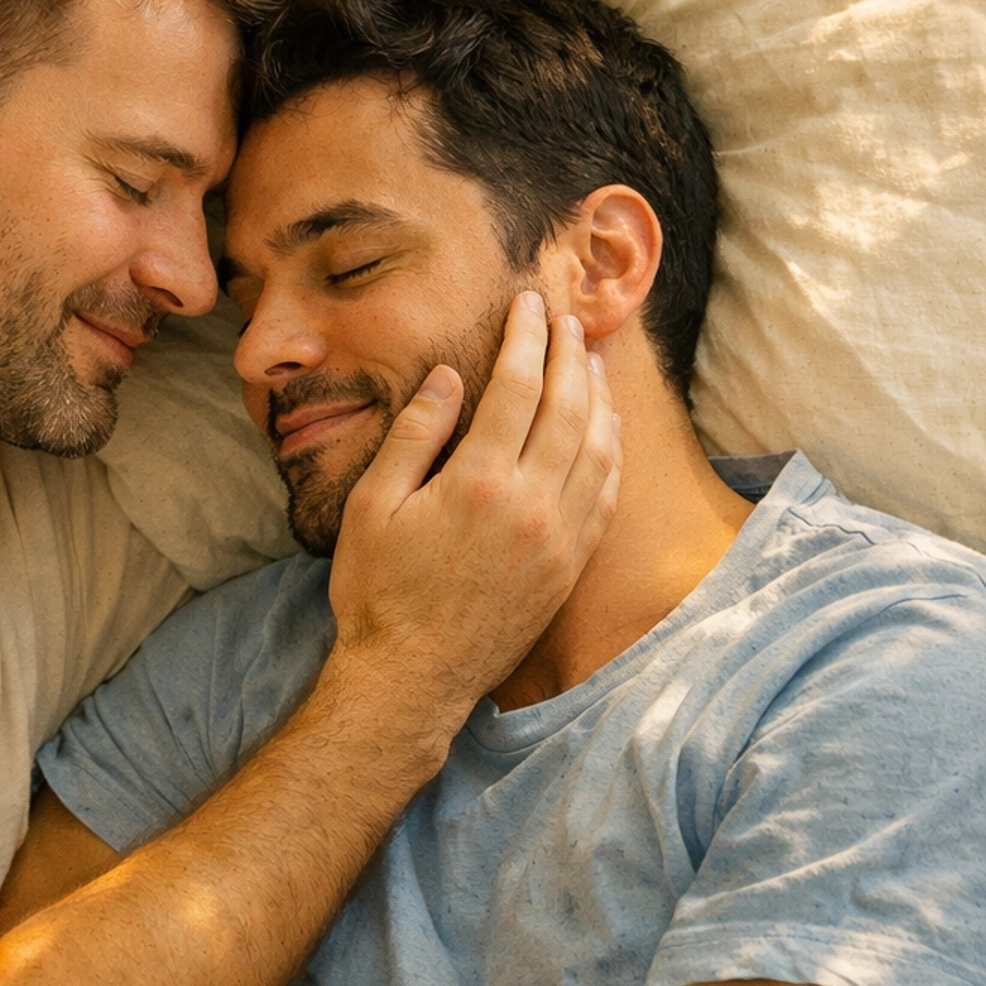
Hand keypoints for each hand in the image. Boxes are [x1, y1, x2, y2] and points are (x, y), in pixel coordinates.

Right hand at [327, 293, 617, 734]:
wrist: (413, 679)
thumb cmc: (378, 594)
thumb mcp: (374, 507)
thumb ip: (414, 436)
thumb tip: (449, 377)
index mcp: (480, 482)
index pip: (518, 386)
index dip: (526, 338)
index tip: (528, 305)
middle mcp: (533, 505)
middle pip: (568, 407)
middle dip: (570, 354)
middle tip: (569, 319)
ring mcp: (560, 539)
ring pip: (598, 447)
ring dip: (599, 396)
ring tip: (592, 360)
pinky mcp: (570, 567)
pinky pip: (607, 494)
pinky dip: (611, 450)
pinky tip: (605, 429)